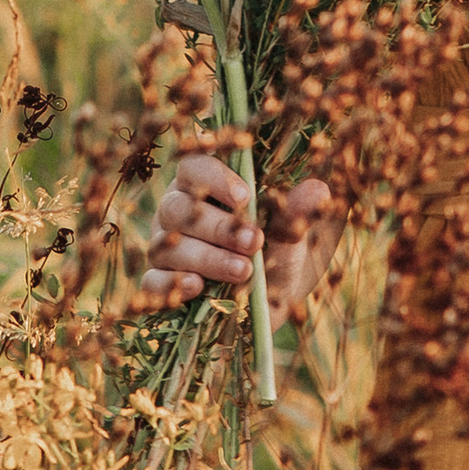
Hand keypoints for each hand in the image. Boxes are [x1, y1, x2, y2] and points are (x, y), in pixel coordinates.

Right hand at [136, 147, 333, 311]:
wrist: (271, 303)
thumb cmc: (277, 253)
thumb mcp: (291, 235)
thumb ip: (296, 214)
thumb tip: (317, 190)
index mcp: (203, 186)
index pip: (193, 166)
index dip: (214, 178)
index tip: (245, 198)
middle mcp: (176, 213)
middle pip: (178, 208)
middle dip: (218, 226)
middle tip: (254, 241)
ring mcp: (163, 248)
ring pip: (166, 245)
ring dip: (206, 257)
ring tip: (243, 270)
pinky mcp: (158, 284)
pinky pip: (151, 282)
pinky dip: (171, 285)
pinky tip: (197, 287)